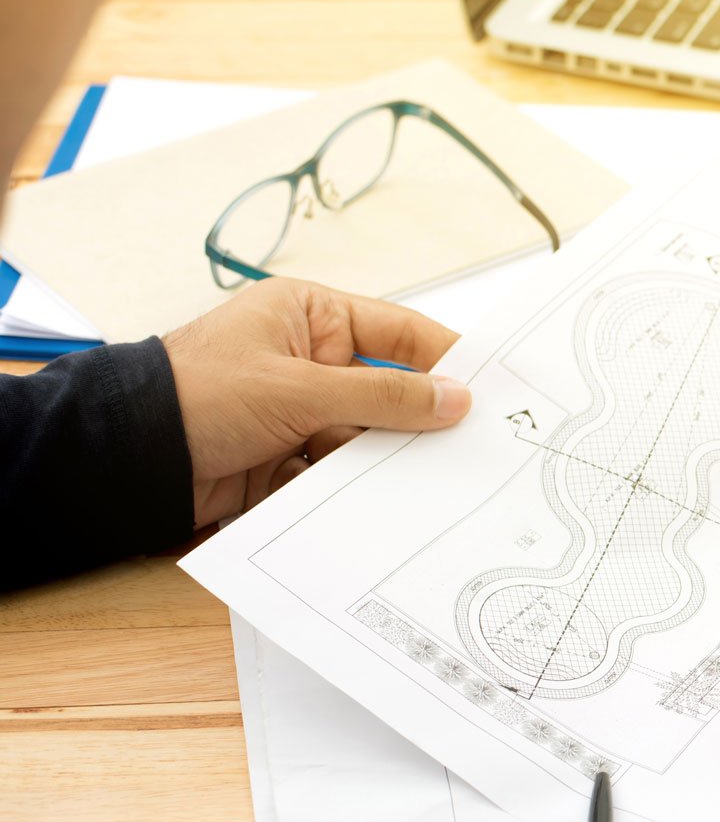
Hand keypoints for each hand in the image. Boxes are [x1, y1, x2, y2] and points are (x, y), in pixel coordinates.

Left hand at [160, 277, 470, 525]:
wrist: (123, 460)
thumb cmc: (197, 396)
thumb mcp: (300, 389)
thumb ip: (384, 395)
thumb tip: (456, 398)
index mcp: (309, 317)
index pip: (399, 331)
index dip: (448, 357)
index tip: (494, 386)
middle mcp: (308, 360)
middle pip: (390, 389)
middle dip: (422, 419)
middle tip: (475, 445)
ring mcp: (298, 412)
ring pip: (369, 436)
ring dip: (388, 460)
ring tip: (433, 481)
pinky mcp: (287, 459)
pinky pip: (341, 473)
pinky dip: (357, 489)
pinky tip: (384, 503)